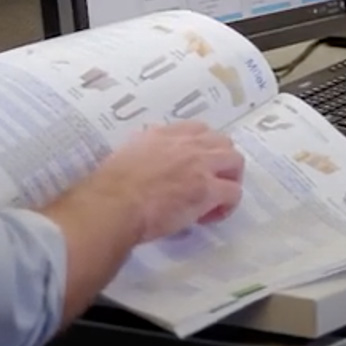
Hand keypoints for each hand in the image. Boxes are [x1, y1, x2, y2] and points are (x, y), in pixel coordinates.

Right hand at [84, 122, 245, 241]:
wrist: (113, 205)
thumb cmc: (110, 187)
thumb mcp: (126, 153)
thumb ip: (142, 148)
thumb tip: (145, 152)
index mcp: (165, 134)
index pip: (198, 129)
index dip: (202, 147)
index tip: (193, 165)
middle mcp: (187, 144)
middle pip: (223, 142)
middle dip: (221, 161)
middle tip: (210, 182)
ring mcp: (201, 165)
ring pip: (235, 161)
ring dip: (229, 178)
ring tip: (216, 198)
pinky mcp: (208, 190)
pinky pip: (233, 192)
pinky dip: (227, 204)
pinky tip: (210, 216)